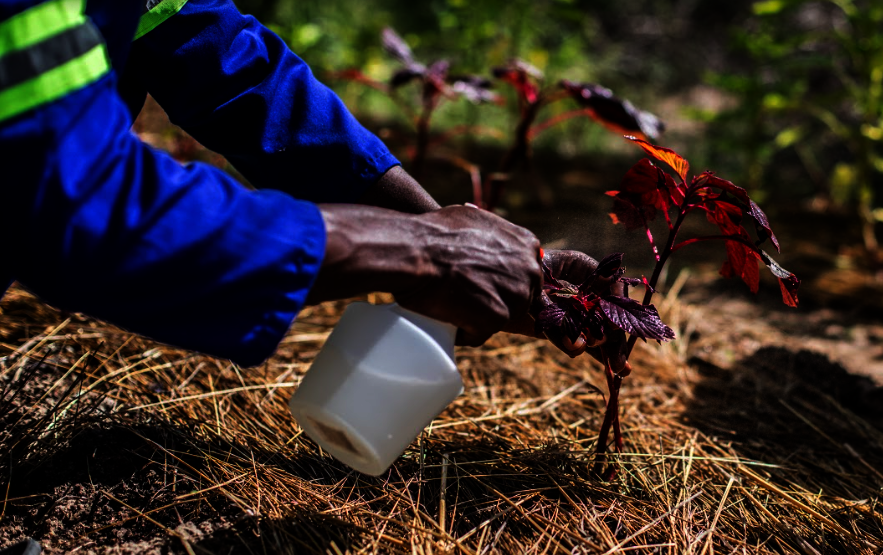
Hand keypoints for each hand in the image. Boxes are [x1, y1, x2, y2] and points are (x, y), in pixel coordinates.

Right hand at [308, 204, 542, 346]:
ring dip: (477, 316)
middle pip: (519, 297)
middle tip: (465, 294)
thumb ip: (493, 233)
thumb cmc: (436, 232)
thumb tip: (490, 238)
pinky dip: (462, 331)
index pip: (526, 272)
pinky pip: (479, 334)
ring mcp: (516, 296)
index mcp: (527, 245)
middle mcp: (529, 270)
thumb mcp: (473, 218)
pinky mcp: (497, 319)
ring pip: (500, 317)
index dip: (502, 279)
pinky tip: (445, 315)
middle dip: (494, 299)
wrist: (416, 251)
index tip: (482, 280)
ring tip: (451, 302)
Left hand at [510, 250, 629, 372]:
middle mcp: (584, 286)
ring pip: (601, 328)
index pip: (610, 281)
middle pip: (609, 310)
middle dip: (614, 336)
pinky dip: (599, 353)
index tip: (613, 324)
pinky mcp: (570, 325)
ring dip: (610, 349)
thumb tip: (576, 347)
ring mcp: (579, 307)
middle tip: (619, 359)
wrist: (492, 292)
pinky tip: (620, 370)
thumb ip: (555, 320)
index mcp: (581, 266)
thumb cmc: (511, 281)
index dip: (615, 302)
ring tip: (621, 369)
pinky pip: (587, 338)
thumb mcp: (533, 297)